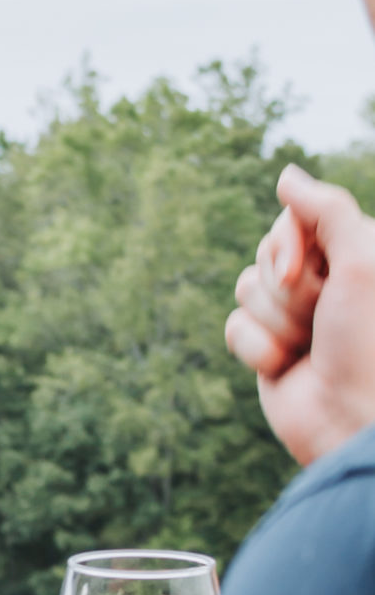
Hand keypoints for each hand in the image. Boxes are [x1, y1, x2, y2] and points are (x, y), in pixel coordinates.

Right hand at [225, 165, 374, 465]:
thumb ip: (325, 210)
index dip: (290, 246)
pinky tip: (285, 369)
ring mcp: (289, 313)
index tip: (314, 279)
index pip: (292, 218)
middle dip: (287, 292)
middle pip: (264, 252)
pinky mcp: (263, 346)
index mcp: (348, 250)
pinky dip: (256, 349)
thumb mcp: (360, 261)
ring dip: (275, 323)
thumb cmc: (368, 342)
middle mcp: (318, 278)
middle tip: (320, 320)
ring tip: (308, 348)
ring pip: (245, 289)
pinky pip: (233, 327)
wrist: (350, 419)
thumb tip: (285, 176)